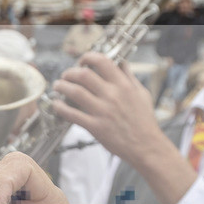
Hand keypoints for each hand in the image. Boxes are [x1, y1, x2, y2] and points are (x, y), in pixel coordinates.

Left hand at [53, 52, 196, 203]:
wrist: (146, 146)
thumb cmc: (145, 121)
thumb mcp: (142, 94)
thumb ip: (130, 77)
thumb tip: (121, 62)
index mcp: (123, 85)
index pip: (102, 61)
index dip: (88, 57)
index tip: (82, 61)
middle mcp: (112, 95)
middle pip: (84, 74)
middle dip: (70, 72)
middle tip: (66, 75)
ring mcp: (102, 111)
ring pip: (75, 92)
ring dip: (62, 86)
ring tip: (58, 86)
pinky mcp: (95, 127)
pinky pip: (73, 114)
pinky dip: (61, 108)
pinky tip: (57, 105)